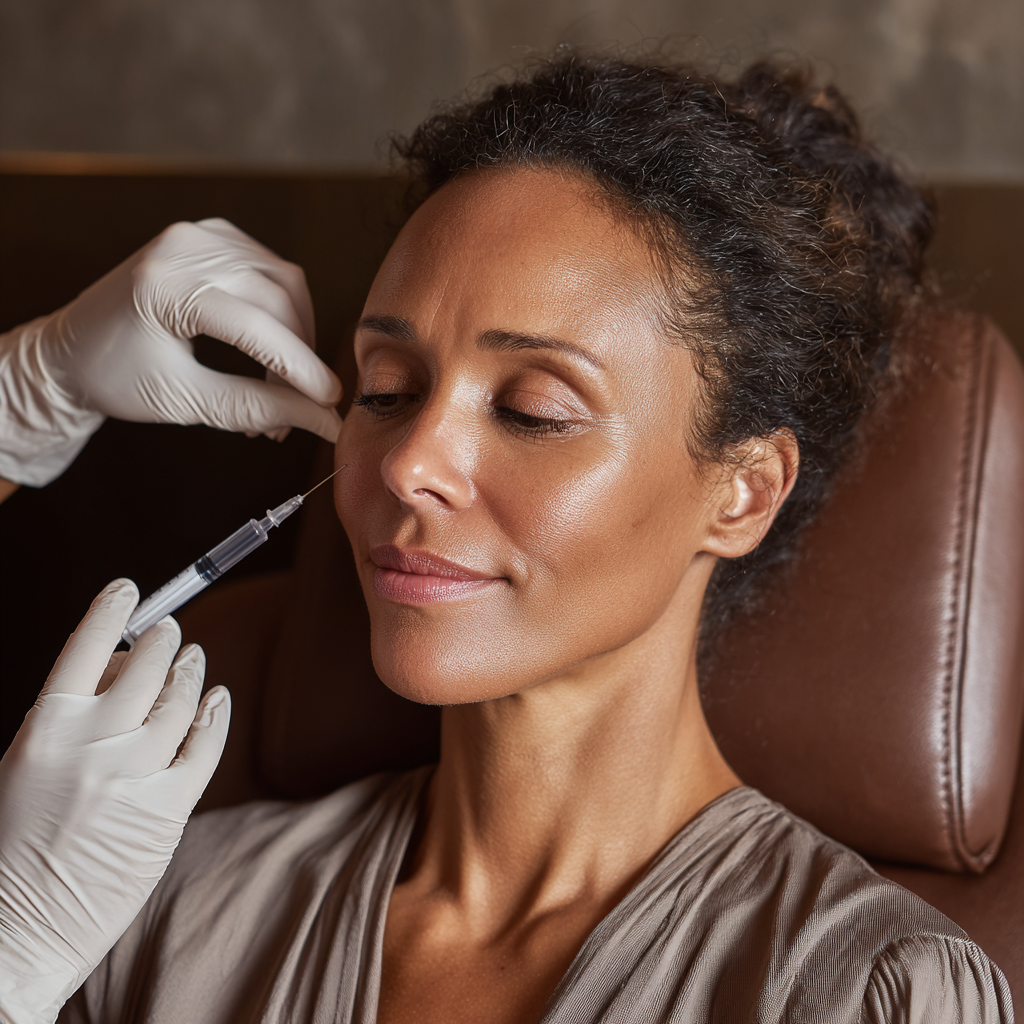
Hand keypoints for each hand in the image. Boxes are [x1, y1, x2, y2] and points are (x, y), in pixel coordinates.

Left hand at [0, 218, 341, 486]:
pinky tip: (270, 344)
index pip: (257, 327)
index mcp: (164, 287)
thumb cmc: (115, 379)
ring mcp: (196, 235)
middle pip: (278, 300)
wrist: (70, 352)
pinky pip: (269, 269)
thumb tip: (324, 421)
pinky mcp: (208, 236)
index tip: (331, 403)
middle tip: (299, 408)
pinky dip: (281, 309)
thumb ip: (259, 408)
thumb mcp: (186, 402)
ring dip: (296, 335)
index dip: (302, 369)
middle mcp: (182, 248)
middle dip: (299, 358)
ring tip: (283, 384)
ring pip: (283, 282)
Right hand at [0, 580, 229, 1022]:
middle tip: (171, 630)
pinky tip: (215, 699)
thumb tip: (114, 665)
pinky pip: (204, 746)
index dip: (111, 611)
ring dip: (190, 673)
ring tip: (192, 659)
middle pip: (145, 667)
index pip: (85, 648)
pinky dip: (213, 715)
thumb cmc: (14, 847)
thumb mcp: (24, 767)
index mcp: (44, 730)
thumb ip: (69, 717)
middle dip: (163, 640)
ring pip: (180, 701)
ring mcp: (135, 776)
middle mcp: (93, 745)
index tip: (129, 591)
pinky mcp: (169, 810)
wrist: (17, 933)